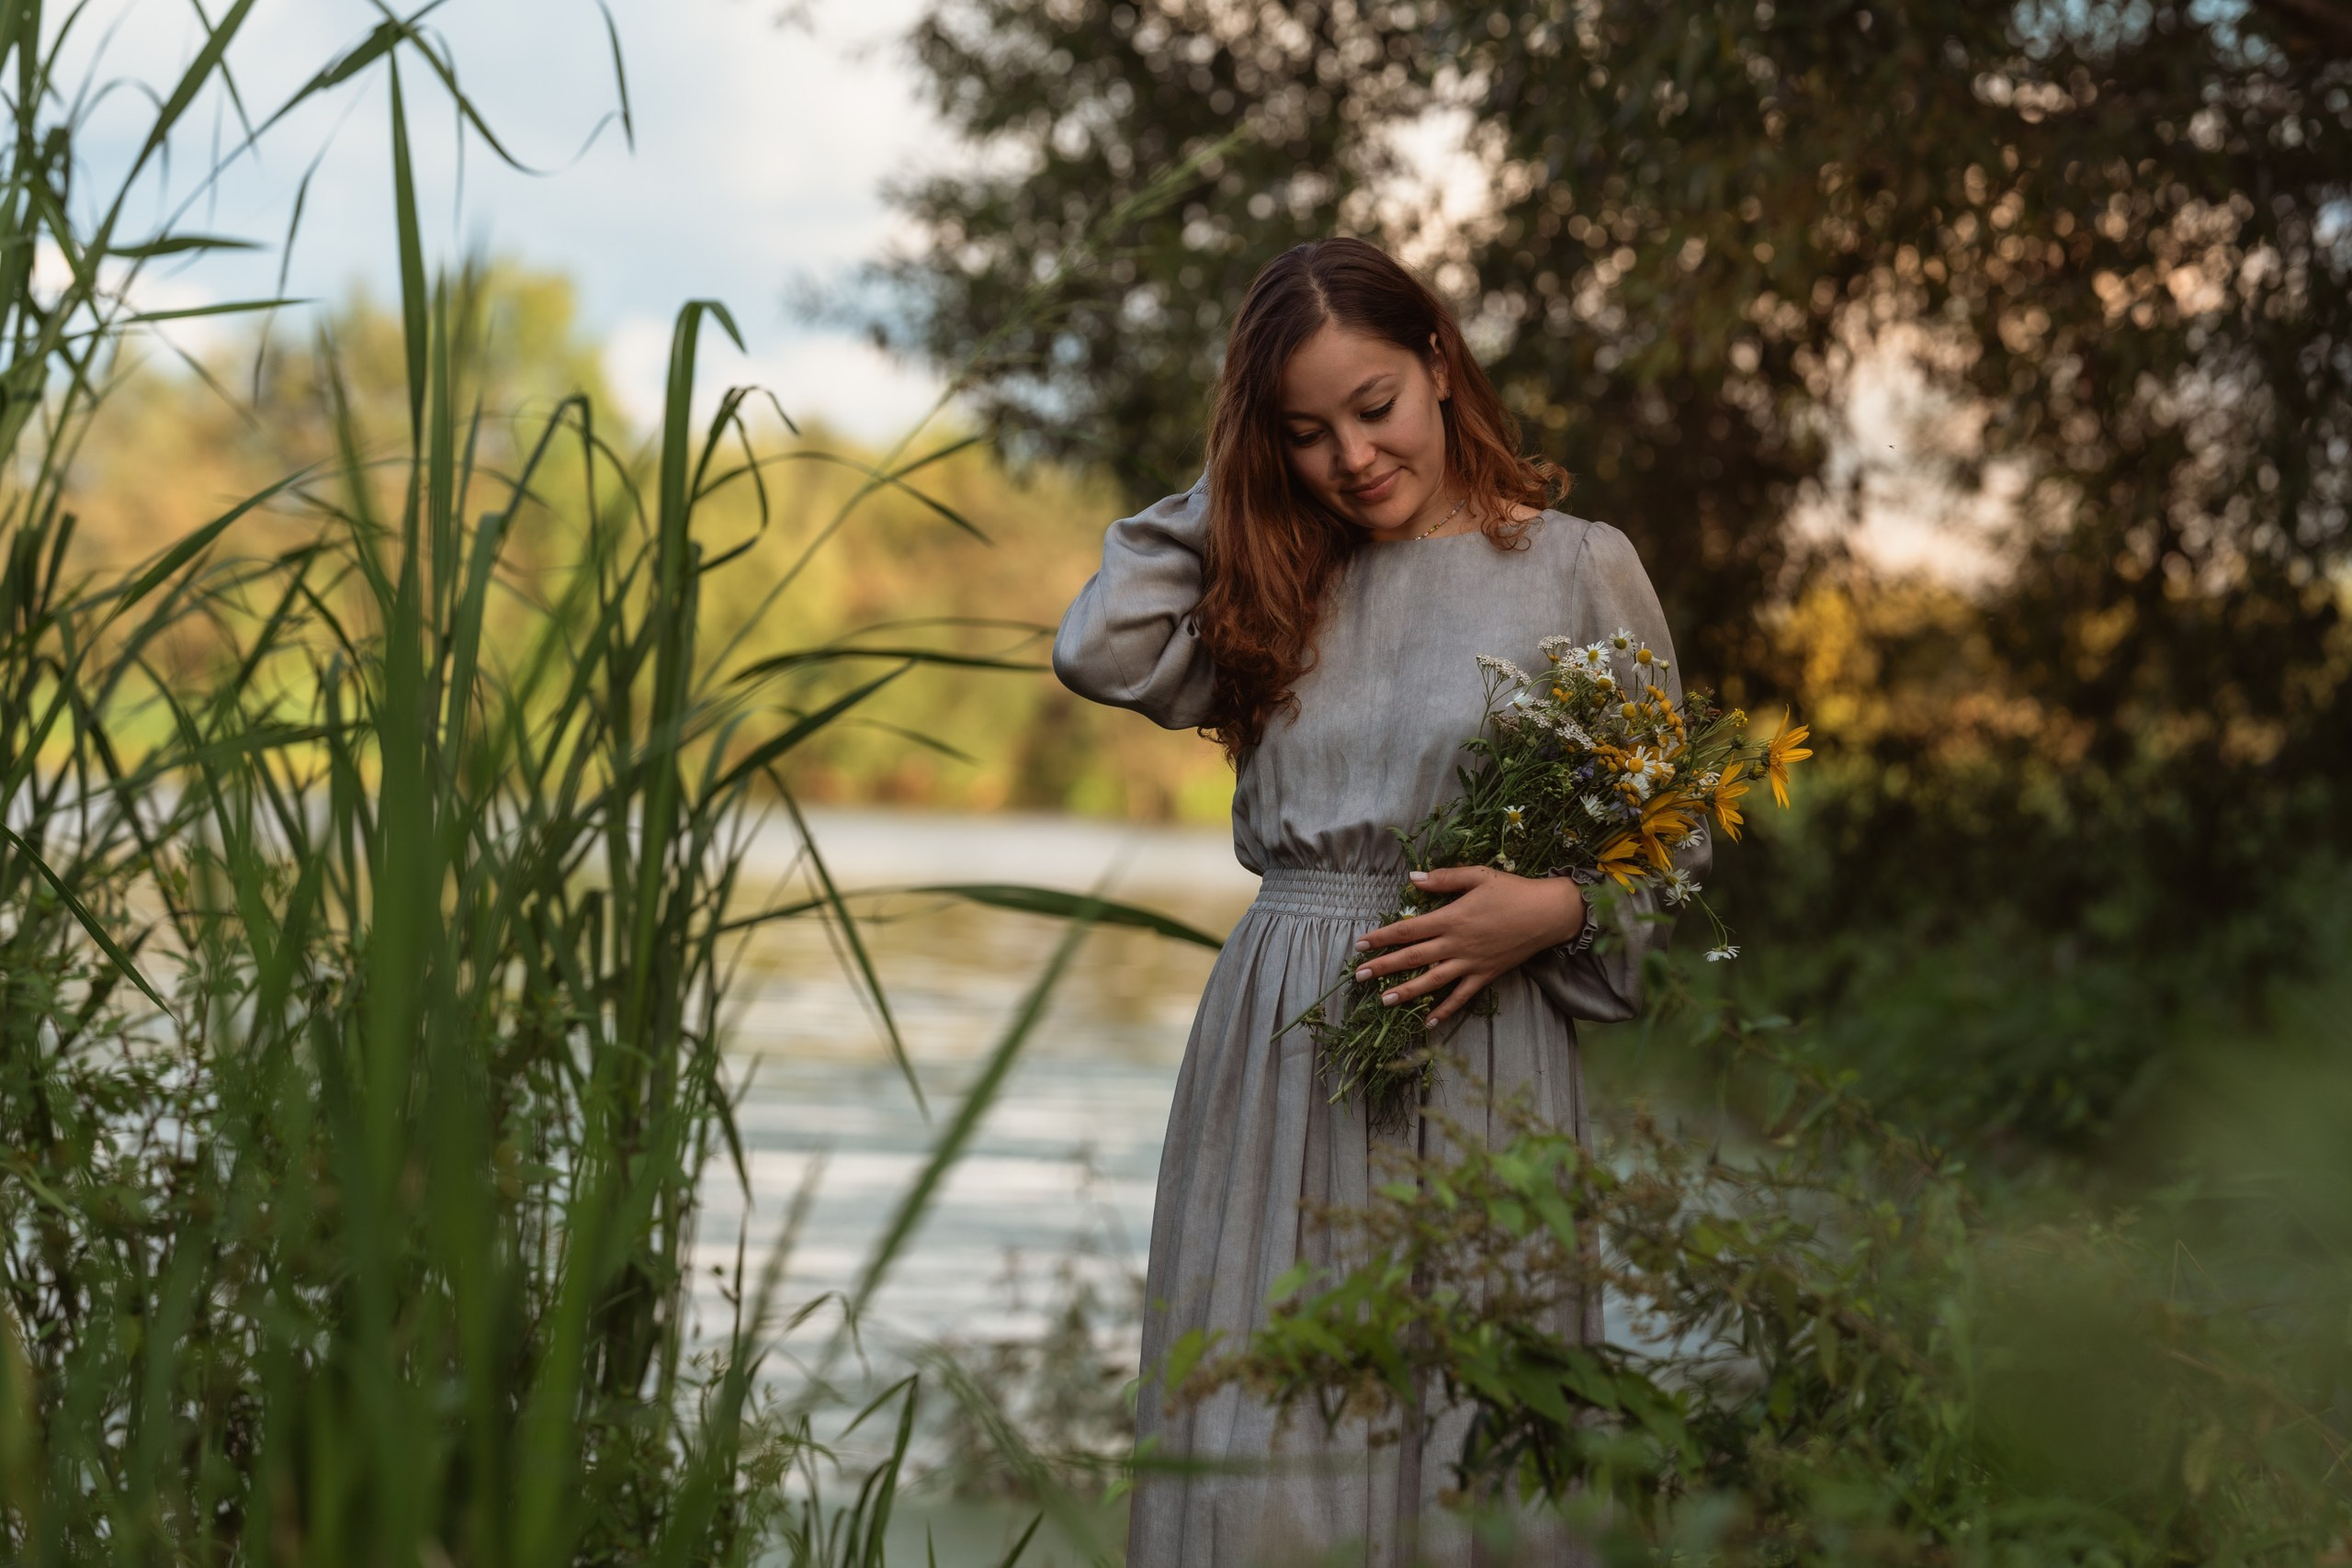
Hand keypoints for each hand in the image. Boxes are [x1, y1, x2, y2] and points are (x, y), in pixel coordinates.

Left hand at [1351, 866, 1586, 1026]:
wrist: (1548, 913)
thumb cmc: (1512, 890)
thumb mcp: (1478, 876)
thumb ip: (1444, 879)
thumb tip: (1413, 878)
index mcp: (1450, 918)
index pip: (1407, 930)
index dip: (1381, 938)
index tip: (1361, 945)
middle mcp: (1456, 944)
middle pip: (1412, 958)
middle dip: (1383, 967)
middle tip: (1358, 976)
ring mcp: (1470, 963)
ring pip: (1432, 981)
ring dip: (1406, 992)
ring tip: (1383, 1001)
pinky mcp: (1486, 975)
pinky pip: (1462, 997)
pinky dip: (1445, 1010)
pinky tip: (1428, 1022)